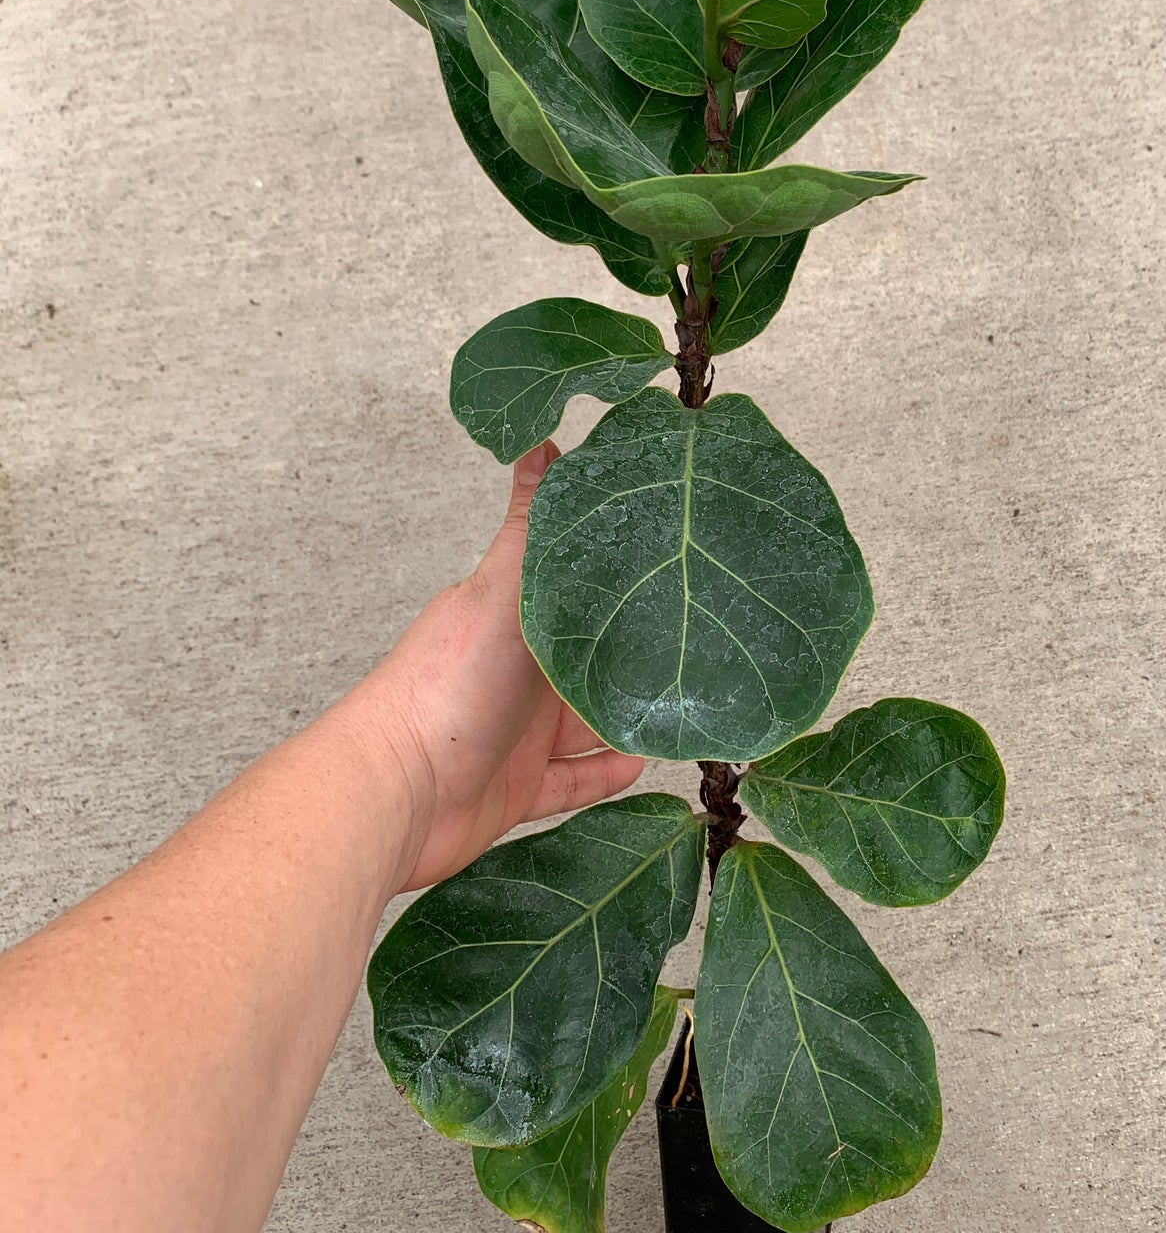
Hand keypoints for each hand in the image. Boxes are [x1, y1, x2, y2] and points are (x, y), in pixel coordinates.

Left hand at [323, 441, 643, 892]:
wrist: (398, 795)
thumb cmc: (447, 686)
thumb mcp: (501, 590)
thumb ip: (528, 524)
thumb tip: (539, 437)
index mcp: (511, 614)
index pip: (569, 584)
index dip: (616, 574)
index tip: (673, 559)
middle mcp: (514, 670)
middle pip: (583, 653)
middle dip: (633, 648)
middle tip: (699, 639)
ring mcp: (515, 732)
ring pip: (584, 719)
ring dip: (625, 711)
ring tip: (683, 702)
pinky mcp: (516, 788)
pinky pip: (571, 779)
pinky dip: (605, 772)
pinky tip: (643, 761)